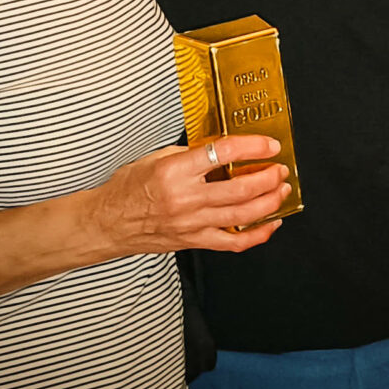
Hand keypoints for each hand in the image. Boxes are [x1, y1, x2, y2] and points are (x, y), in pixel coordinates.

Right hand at [84, 135, 287, 254]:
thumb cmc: (127, 189)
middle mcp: (185, 198)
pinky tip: (271, 224)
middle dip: (269, 177)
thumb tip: (223, 150)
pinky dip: (257, 235)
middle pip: (240, 188)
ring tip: (282, 190)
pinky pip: (232, 243)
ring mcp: (191, 223)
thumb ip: (190, 154)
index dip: (253, 147)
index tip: (270, 145)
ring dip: (270, 202)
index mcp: (175, 171)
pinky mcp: (193, 242)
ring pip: (242, 215)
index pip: (223, 152)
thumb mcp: (155, 159)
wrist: (106, 223)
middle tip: (281, 169)